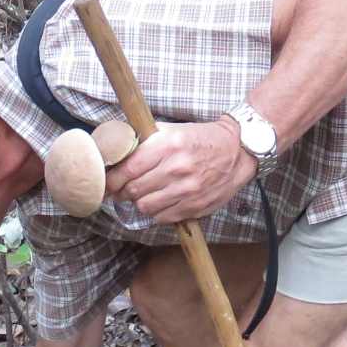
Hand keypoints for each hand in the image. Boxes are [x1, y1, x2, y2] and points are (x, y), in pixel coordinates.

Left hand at [105, 119, 256, 222]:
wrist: (238, 151)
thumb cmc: (202, 139)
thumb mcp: (173, 129)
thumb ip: (146, 139)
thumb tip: (118, 149)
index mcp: (168, 145)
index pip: (128, 169)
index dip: (112, 179)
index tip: (107, 183)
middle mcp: (176, 168)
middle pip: (133, 190)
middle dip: (123, 192)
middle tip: (121, 190)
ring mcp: (187, 190)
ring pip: (145, 206)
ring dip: (140, 202)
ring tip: (143, 195)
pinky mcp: (195, 206)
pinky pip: (163, 217)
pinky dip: (156, 212)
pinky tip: (160, 202)